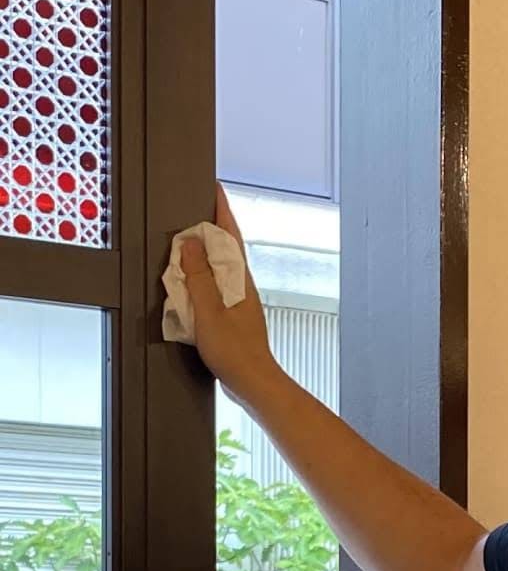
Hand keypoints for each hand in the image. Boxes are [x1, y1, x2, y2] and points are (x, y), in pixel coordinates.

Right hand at [180, 182, 278, 403]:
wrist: (253, 381)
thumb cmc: (236, 351)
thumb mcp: (209, 310)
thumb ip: (198, 276)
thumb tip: (191, 242)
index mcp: (239, 279)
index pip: (230, 236)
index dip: (222, 211)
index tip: (214, 188)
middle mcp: (242, 286)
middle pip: (226, 248)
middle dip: (213, 226)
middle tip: (198, 207)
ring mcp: (238, 300)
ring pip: (221, 267)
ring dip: (206, 252)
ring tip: (190, 239)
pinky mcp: (233, 315)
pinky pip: (215, 287)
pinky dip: (203, 277)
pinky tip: (193, 283)